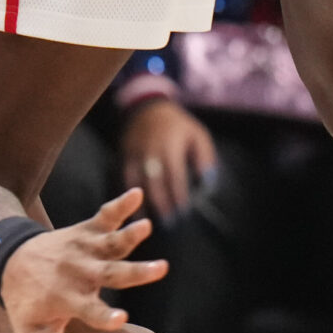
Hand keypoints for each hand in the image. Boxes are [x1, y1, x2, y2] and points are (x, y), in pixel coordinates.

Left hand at [0, 189, 168, 332]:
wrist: (7, 261)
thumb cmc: (26, 307)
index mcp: (67, 301)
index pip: (88, 311)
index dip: (104, 315)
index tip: (122, 319)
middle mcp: (77, 273)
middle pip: (109, 274)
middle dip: (134, 273)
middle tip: (159, 269)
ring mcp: (83, 249)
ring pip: (110, 243)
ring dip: (129, 234)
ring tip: (147, 227)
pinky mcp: (86, 231)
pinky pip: (104, 216)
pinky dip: (120, 205)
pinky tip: (136, 194)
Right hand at [119, 97, 215, 222]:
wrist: (147, 109)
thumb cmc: (178, 125)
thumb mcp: (198, 135)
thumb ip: (204, 158)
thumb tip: (207, 182)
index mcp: (170, 146)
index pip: (175, 176)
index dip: (179, 195)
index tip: (184, 212)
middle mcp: (151, 151)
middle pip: (155, 182)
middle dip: (162, 204)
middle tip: (170, 223)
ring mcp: (135, 153)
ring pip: (138, 182)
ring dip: (145, 203)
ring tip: (151, 221)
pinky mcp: (124, 156)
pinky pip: (126, 178)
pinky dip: (130, 195)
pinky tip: (134, 209)